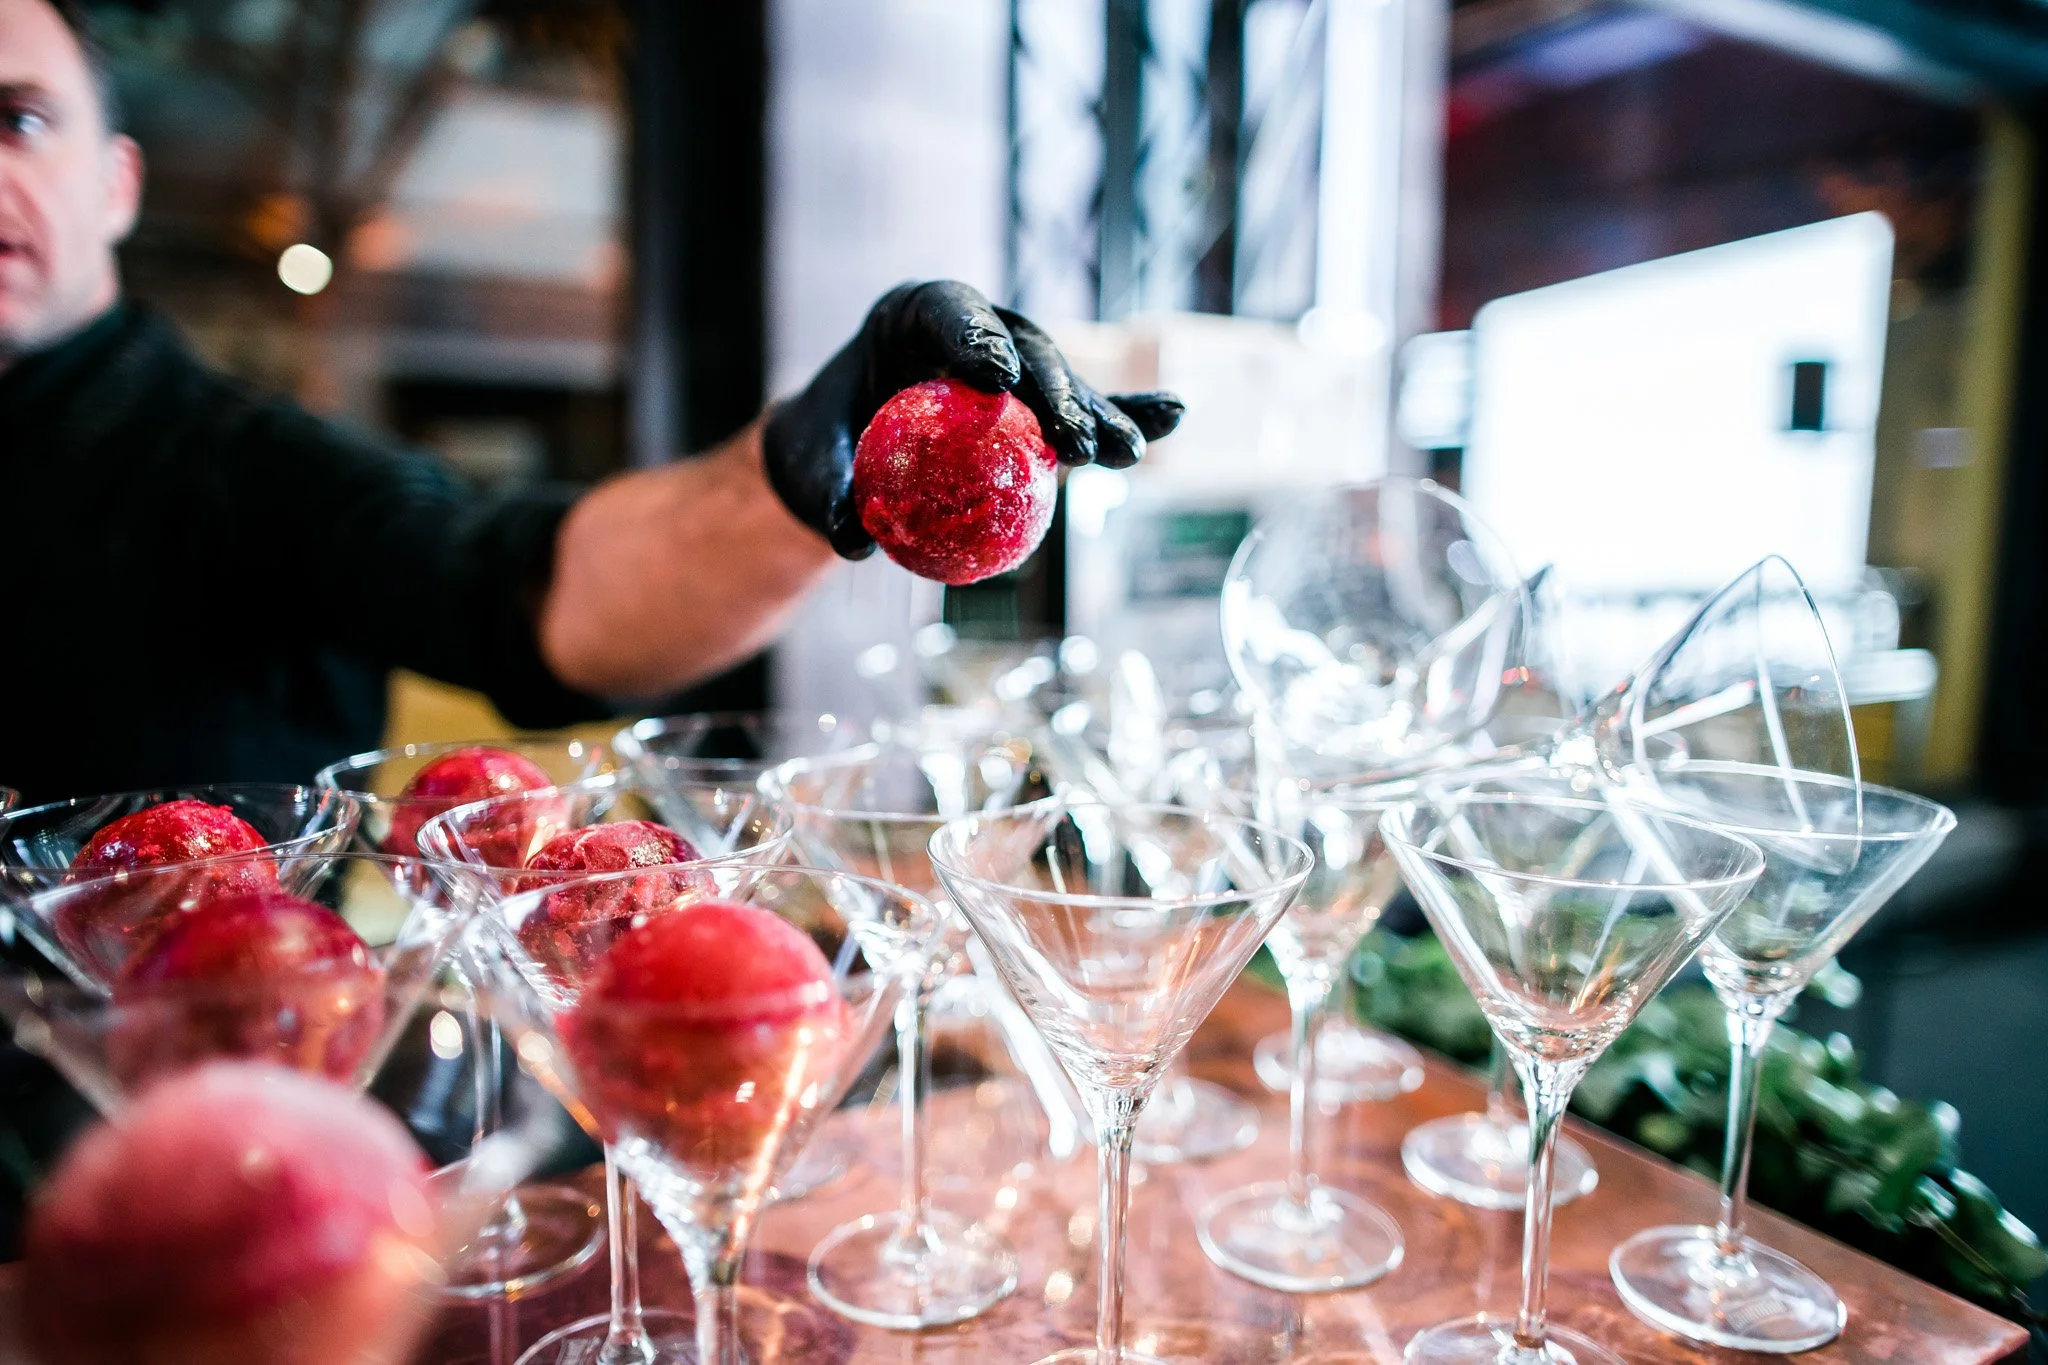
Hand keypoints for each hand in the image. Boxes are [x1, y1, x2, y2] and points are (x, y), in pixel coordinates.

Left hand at [763, 280, 1184, 558]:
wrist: (842, 451)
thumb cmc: (821, 445)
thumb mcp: (811, 469)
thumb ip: (830, 496)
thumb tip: (857, 540)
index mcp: (911, 314)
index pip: (950, 313)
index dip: (977, 339)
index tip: (998, 380)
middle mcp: (974, 329)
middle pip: (1024, 348)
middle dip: (1054, 392)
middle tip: (1069, 441)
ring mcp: (1013, 364)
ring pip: (1062, 384)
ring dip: (1097, 417)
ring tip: (1125, 456)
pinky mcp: (1036, 406)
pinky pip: (1082, 413)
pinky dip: (1123, 417)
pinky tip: (1172, 419)